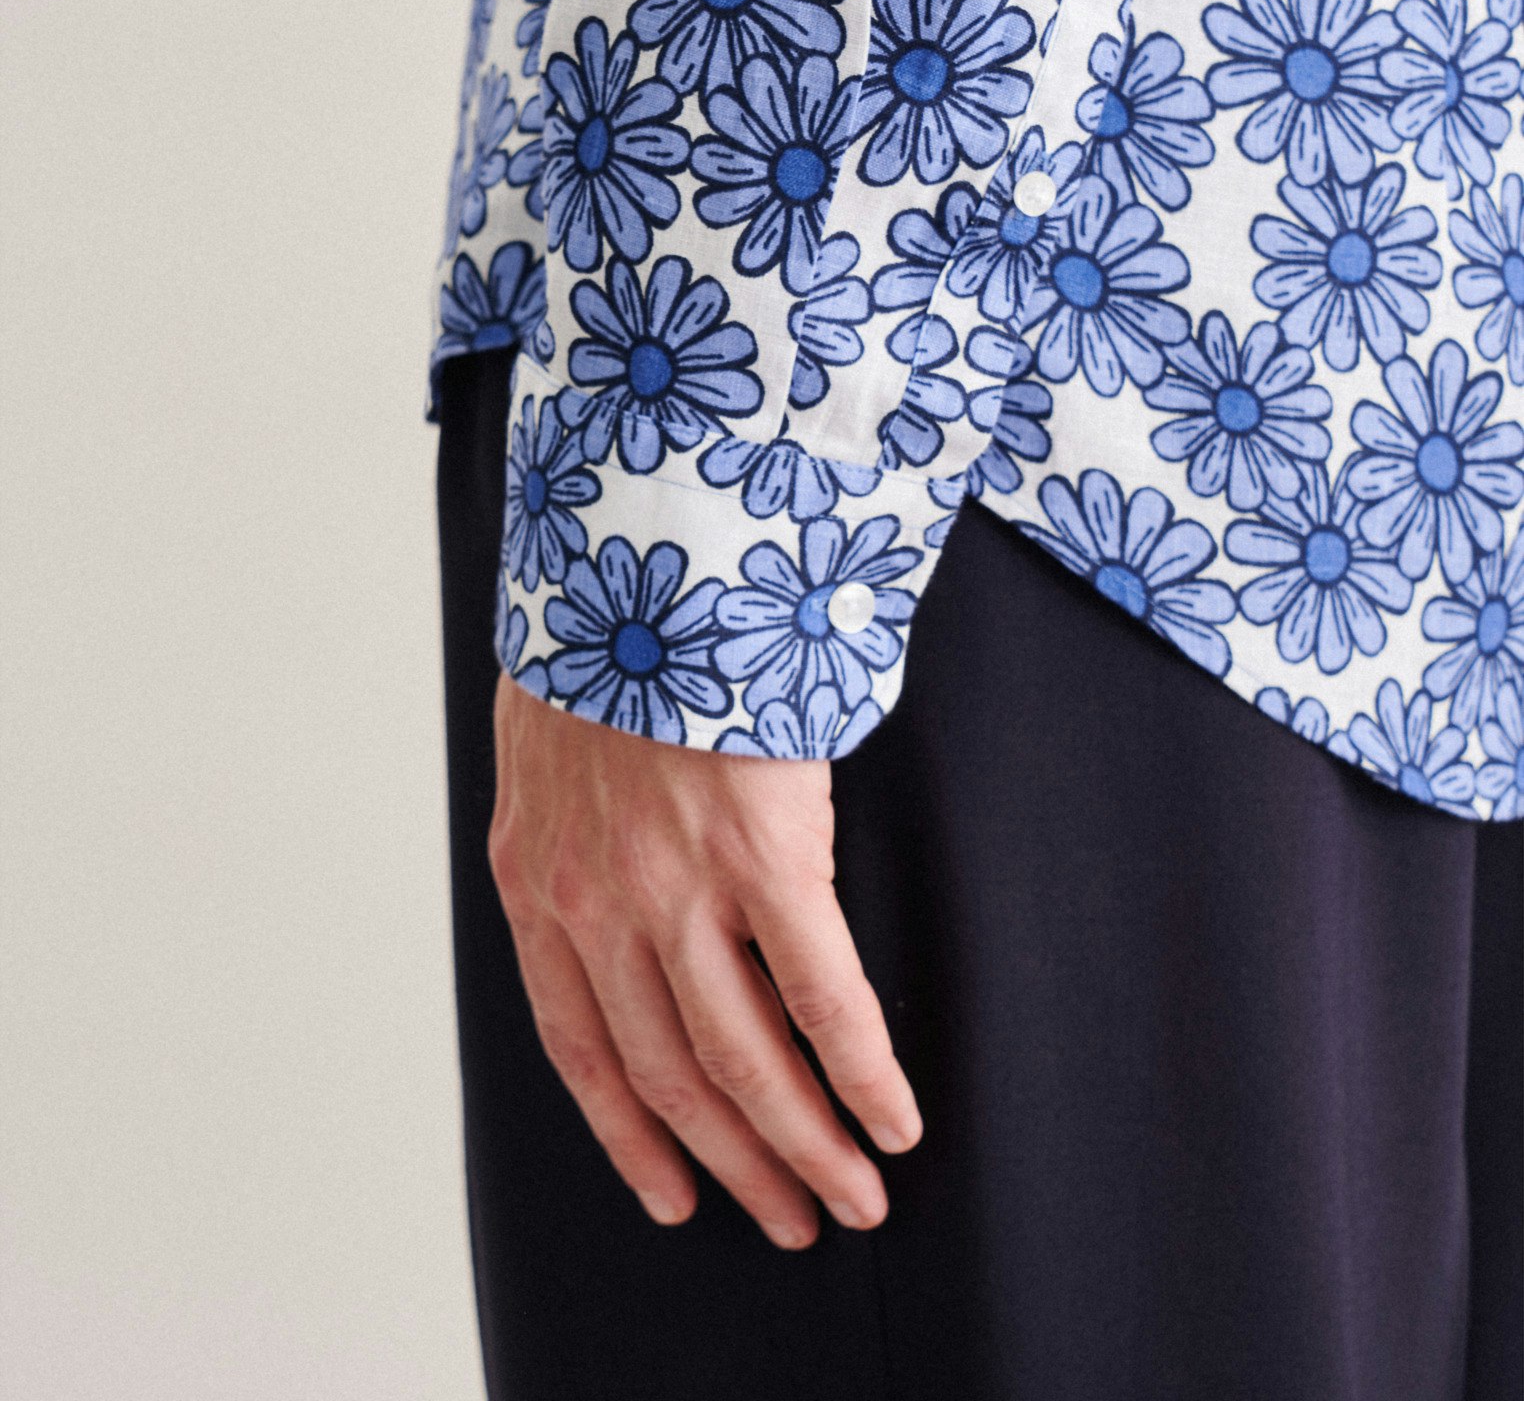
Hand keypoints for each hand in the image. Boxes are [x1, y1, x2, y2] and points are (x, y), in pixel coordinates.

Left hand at [487, 674, 922, 1248]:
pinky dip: (862, 1073)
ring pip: (744, 1060)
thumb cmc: (604, 632)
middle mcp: (598, 906)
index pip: (580, 1047)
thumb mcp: (544, 738)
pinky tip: (894, 1119)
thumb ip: (570, 818)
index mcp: (538, 881)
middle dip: (735, 1165)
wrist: (644, 553)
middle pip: (671, 1076)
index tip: (671, 1195)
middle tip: (792, 1219)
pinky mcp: (764, 856)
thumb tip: (605, 852)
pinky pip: (824, 998)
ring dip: (802, 1144)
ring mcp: (680, 889)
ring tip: (852, 1197)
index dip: (629, 1136)